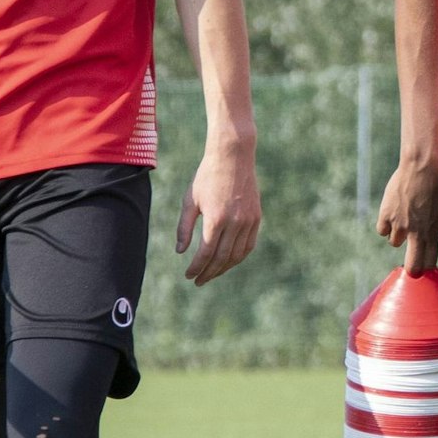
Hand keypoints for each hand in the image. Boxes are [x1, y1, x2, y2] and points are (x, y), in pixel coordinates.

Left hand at [177, 140, 260, 285]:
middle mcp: (235, 222)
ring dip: (224, 268)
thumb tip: (181, 252)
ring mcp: (248, 220)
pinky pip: (249, 244)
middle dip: (209, 272)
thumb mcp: (190, 200)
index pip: (206, 253)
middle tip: (198, 281)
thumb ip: (184, 228)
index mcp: (216, 218)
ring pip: (237, 254)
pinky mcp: (256, 217)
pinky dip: (239, 256)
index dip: (197, 267)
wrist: (233, 157)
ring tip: (212, 274)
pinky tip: (229, 261)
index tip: (189, 275)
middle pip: (222, 257)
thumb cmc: (207, 176)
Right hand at [377, 158, 437, 273]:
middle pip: (412, 265)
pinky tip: (394, 214)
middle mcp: (415, 232)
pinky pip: (382, 230)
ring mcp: (399, 224)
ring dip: (399, 235)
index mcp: (432, 233)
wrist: (423, 167)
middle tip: (413, 266)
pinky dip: (386, 224)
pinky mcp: (386, 214)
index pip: (428, 263)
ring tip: (406, 221)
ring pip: (394, 242)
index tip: (425, 265)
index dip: (426, 266)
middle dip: (413, 268)